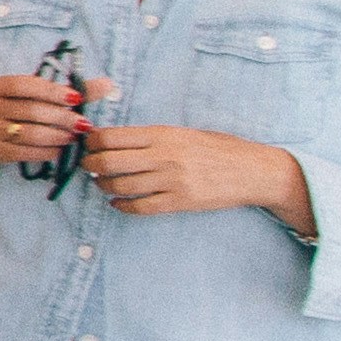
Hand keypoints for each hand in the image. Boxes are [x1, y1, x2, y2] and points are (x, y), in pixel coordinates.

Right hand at [0, 71, 96, 180]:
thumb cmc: (11, 109)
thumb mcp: (28, 95)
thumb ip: (67, 90)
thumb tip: (107, 84)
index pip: (24, 85)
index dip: (51, 91)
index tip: (76, 99)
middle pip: (30, 111)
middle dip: (61, 118)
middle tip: (83, 124)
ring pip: (28, 133)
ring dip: (56, 136)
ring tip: (73, 137)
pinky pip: (24, 153)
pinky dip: (46, 152)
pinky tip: (60, 150)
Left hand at [75, 124, 307, 224]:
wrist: (253, 171)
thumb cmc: (218, 148)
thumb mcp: (184, 133)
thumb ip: (151, 138)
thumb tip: (112, 140)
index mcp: (163, 134)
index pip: (112, 137)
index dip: (92, 142)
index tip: (88, 145)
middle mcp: (164, 156)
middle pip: (109, 161)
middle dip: (90, 164)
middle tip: (88, 166)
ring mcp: (172, 181)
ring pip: (120, 186)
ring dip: (104, 186)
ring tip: (103, 183)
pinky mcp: (180, 202)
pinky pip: (140, 207)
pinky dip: (122, 205)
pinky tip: (118, 202)